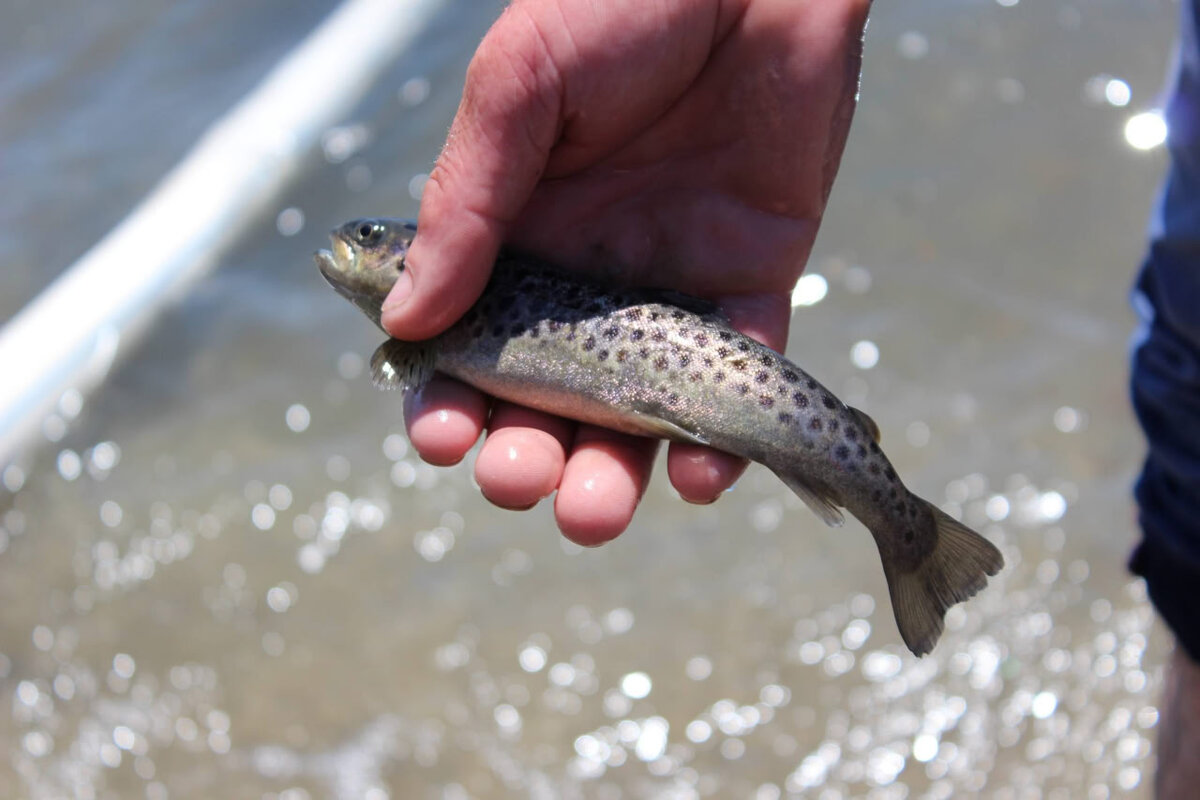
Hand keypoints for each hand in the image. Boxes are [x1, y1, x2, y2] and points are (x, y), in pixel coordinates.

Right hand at [381, 0, 869, 544]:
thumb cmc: (620, 3)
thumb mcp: (520, 90)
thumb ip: (467, 204)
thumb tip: (405, 320)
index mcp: (514, 238)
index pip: (468, 346)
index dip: (449, 403)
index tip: (444, 437)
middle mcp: (585, 281)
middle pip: (549, 402)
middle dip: (527, 457)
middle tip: (521, 479)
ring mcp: (668, 290)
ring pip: (637, 414)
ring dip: (613, 475)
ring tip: (592, 512)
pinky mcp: (751, 283)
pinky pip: (741, 378)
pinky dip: (724, 437)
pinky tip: (700, 475)